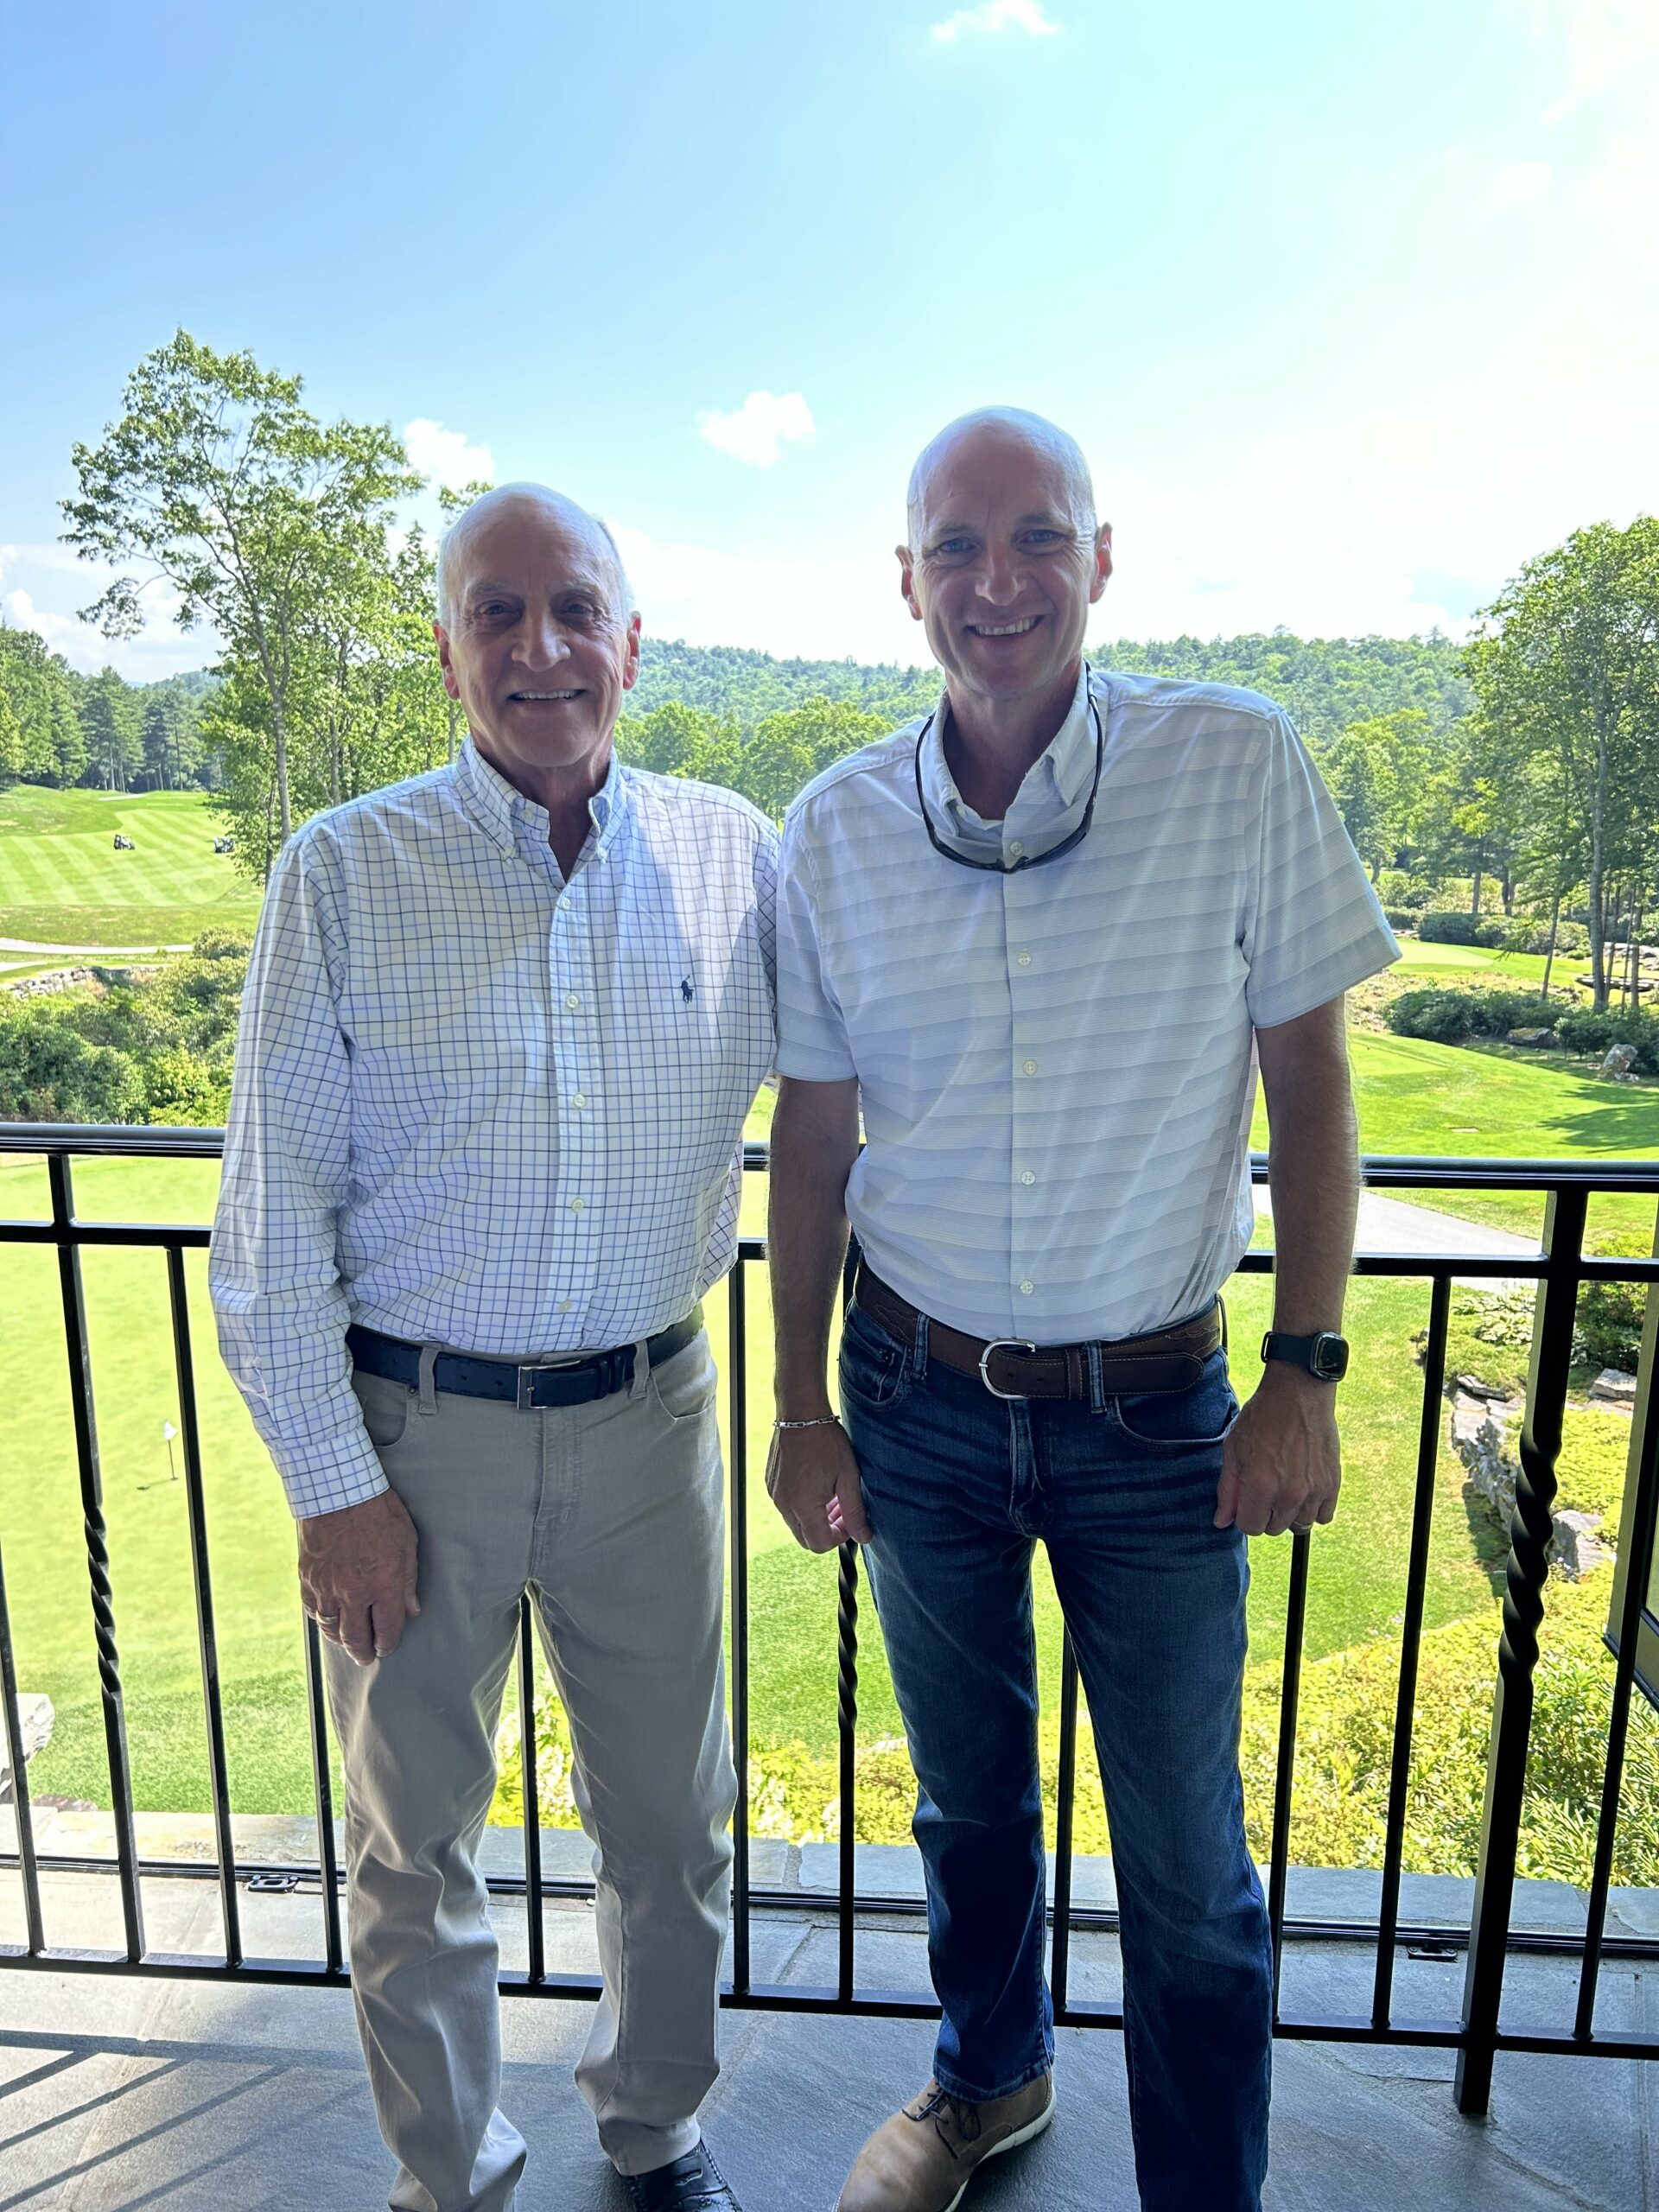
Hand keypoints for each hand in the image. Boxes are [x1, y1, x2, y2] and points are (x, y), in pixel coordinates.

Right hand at [298, 1489, 420, 1663]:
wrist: (336, 1489)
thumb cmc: (377, 1510)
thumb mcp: (407, 1541)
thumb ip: (408, 1580)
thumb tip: (411, 1609)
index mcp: (383, 1585)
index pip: (387, 1630)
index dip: (389, 1644)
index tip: (388, 1647)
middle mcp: (354, 1593)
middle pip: (357, 1638)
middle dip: (364, 1652)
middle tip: (367, 1657)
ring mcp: (326, 1588)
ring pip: (331, 1629)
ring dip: (341, 1641)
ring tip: (347, 1645)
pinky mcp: (307, 1578)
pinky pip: (312, 1611)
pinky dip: (321, 1621)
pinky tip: (327, 1622)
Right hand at [766, 1419, 872, 1552]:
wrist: (801, 1412)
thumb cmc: (826, 1442)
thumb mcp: (849, 1478)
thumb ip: (856, 1512)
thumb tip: (864, 1537)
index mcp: (803, 1506)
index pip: (820, 1544)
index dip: (840, 1538)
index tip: (851, 1522)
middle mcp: (784, 1504)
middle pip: (806, 1538)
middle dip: (828, 1529)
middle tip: (844, 1508)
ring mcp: (774, 1494)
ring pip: (797, 1522)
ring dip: (817, 1517)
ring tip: (834, 1493)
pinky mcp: (771, 1483)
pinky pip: (788, 1506)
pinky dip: (804, 1504)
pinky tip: (819, 1483)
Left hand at [1214, 1366, 1341, 1537]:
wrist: (1298, 1394)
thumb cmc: (1262, 1418)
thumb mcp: (1233, 1450)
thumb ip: (1227, 1490)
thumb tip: (1222, 1521)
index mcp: (1260, 1486)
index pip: (1251, 1527)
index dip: (1244, 1514)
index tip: (1246, 1499)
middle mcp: (1289, 1494)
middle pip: (1274, 1528)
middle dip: (1265, 1513)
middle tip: (1265, 1488)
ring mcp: (1314, 1491)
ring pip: (1299, 1525)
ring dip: (1290, 1512)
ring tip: (1285, 1487)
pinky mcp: (1332, 1484)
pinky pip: (1324, 1516)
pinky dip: (1314, 1508)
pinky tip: (1305, 1489)